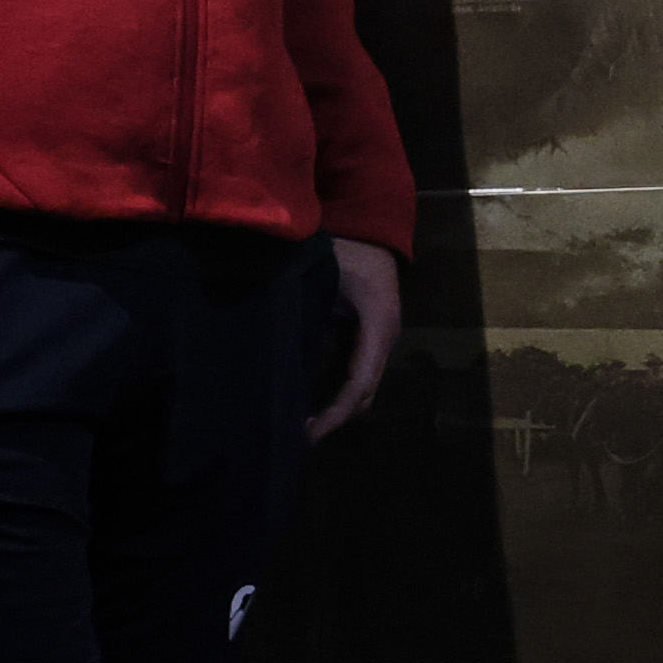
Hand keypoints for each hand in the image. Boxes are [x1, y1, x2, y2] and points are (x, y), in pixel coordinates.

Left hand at [309, 240, 403, 442]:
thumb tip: (276, 344)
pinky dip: (340, 392)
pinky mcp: (372, 336)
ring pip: (364, 386)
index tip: (310, 431)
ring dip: (339, 408)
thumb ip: (305, 307)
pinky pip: (360, 373)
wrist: (372, 225)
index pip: (359, 383)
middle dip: (336, 417)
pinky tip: (317, 401)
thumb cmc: (349, 247)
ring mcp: (382, 338)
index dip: (336, 411)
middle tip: (302, 437)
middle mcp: (385, 338)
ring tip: (306, 426)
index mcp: (378, 326)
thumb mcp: (326, 276)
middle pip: (365, 392)